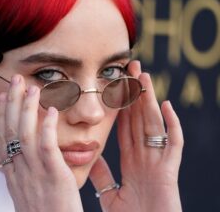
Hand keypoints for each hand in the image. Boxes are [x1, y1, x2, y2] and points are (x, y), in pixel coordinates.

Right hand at [0, 75, 83, 211]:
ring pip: (25, 133)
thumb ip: (24, 175)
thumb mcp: (26, 195)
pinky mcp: (53, 175)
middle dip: (12, 102)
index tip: (2, 96)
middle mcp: (19, 170)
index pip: (2, 138)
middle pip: (10, 130)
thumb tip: (25, 160)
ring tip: (31, 87)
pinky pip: (47, 146)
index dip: (1, 115)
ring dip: (27, 108)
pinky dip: (47, 126)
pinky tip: (51, 110)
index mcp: (12, 174)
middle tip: (15, 79)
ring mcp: (34, 172)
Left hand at [89, 60, 183, 211]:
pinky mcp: (169, 172)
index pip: (125, 127)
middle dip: (135, 95)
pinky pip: (173, 145)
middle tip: (130, 69)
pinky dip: (172, 126)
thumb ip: (103, 175)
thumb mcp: (110, 194)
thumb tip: (89, 156)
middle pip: (140, 120)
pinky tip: (166, 106)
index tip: (114, 87)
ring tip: (143, 77)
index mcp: (132, 163)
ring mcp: (158, 163)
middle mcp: (146, 158)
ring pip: (154, 125)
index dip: (121, 107)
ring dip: (149, 101)